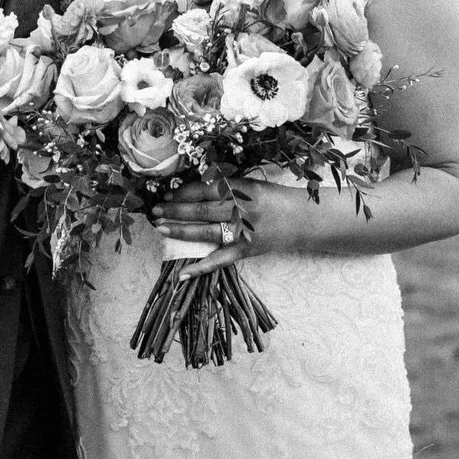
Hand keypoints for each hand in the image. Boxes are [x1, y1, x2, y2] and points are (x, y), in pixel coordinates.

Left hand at [151, 178, 314, 277]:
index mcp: (242, 189)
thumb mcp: (251, 185)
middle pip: (202, 210)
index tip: (167, 193)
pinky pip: (220, 260)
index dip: (184, 192)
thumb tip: (192, 190)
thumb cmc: (274, 199)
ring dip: (181, 231)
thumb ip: (225, 188)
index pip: (206, 189)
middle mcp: (242, 209)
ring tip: (161, 228)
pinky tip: (183, 273)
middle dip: (176, 210)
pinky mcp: (247, 251)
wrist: (303, 219)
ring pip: (207, 232)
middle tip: (155, 211)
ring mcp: (244, 232)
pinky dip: (201, 267)